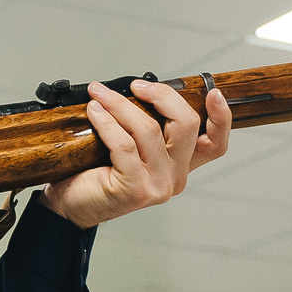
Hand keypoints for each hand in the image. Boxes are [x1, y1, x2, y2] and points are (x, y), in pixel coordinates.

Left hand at [38, 78, 230, 228]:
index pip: (215, 145)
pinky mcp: (135, 189)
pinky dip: (107, 122)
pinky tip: (95, 112)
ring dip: (121, 105)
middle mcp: (175, 178)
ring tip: (99, 95)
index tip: (214, 94)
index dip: (222, 118)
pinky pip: (124, 144)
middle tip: (136, 86)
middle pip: (186, 125)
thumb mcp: (131, 147)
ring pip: (150, 130)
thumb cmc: (96, 174)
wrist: (70, 206)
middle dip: (161, 96)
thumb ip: (147, 127)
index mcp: (180, 166)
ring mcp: (158, 185)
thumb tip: (142, 89)